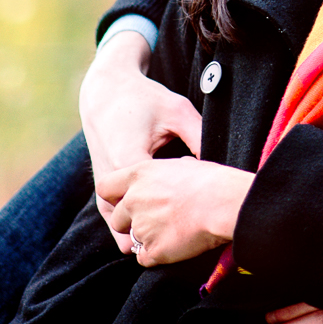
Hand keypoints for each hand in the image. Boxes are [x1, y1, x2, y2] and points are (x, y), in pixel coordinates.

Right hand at [80, 31, 203, 248]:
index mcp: (130, 162)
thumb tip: (221, 166)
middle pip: (138, 228)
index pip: (158, 208)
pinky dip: (135, 223)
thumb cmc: (144, 99)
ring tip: (175, 217)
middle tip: (190, 214)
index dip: (186, 208)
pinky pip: (117, 222)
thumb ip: (198, 138)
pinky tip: (159, 210)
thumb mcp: (177, 111)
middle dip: (164, 228)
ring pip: (122, 233)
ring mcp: (101, 189)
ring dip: (146, 230)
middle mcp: (111, 181)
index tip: (203, 200)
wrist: (105, 90)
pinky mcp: (101, 192)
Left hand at [100, 156, 253, 265]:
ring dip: (148, 239)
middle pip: (116, 219)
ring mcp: (141, 227)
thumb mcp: (183, 165)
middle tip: (156, 221)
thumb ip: (165, 173)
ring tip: (173, 232)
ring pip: (132, 240)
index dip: (113, 197)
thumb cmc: (211, 180)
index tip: (124, 202)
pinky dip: (157, 255)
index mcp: (139, 174)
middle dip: (131, 223)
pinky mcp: (152, 250)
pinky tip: (176, 246)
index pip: (105, 188)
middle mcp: (133, 201)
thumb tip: (172, 174)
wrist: (224, 203)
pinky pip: (145, 258)